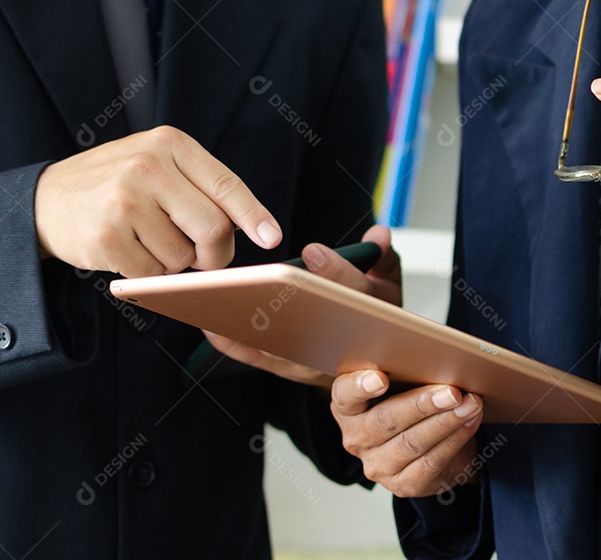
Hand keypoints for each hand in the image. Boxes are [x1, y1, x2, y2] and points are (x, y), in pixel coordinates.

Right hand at [34, 126, 281, 277]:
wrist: (46, 200)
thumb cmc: (115, 185)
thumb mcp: (156, 165)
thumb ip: (199, 187)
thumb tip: (248, 228)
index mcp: (168, 143)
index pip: (225, 183)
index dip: (253, 215)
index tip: (272, 237)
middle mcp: (147, 166)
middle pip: (213, 228)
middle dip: (215, 254)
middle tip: (202, 258)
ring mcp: (124, 200)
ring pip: (183, 257)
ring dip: (173, 263)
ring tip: (145, 241)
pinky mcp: (107, 237)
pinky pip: (152, 274)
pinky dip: (147, 274)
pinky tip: (127, 252)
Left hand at [202, 225, 402, 386]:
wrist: (369, 365)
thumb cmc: (373, 318)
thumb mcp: (388, 284)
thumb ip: (381, 257)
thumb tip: (378, 234)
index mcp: (373, 317)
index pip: (358, 295)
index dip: (336, 274)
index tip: (313, 252)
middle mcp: (340, 347)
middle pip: (314, 322)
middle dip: (288, 299)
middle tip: (262, 278)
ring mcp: (310, 362)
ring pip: (278, 342)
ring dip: (250, 320)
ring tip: (226, 295)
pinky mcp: (284, 368)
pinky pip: (254, 356)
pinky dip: (231, 341)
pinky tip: (212, 323)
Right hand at [332, 369, 482, 496]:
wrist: (426, 447)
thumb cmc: (409, 405)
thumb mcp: (399, 386)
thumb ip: (403, 374)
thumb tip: (435, 360)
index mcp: (348, 409)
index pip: (345, 395)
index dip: (360, 386)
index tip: (380, 378)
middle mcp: (357, 438)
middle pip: (387, 420)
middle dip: (423, 404)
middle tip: (451, 392)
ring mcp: (378, 465)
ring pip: (413, 443)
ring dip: (446, 422)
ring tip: (469, 405)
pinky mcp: (403, 484)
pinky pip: (431, 462)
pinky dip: (454, 440)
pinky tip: (469, 423)